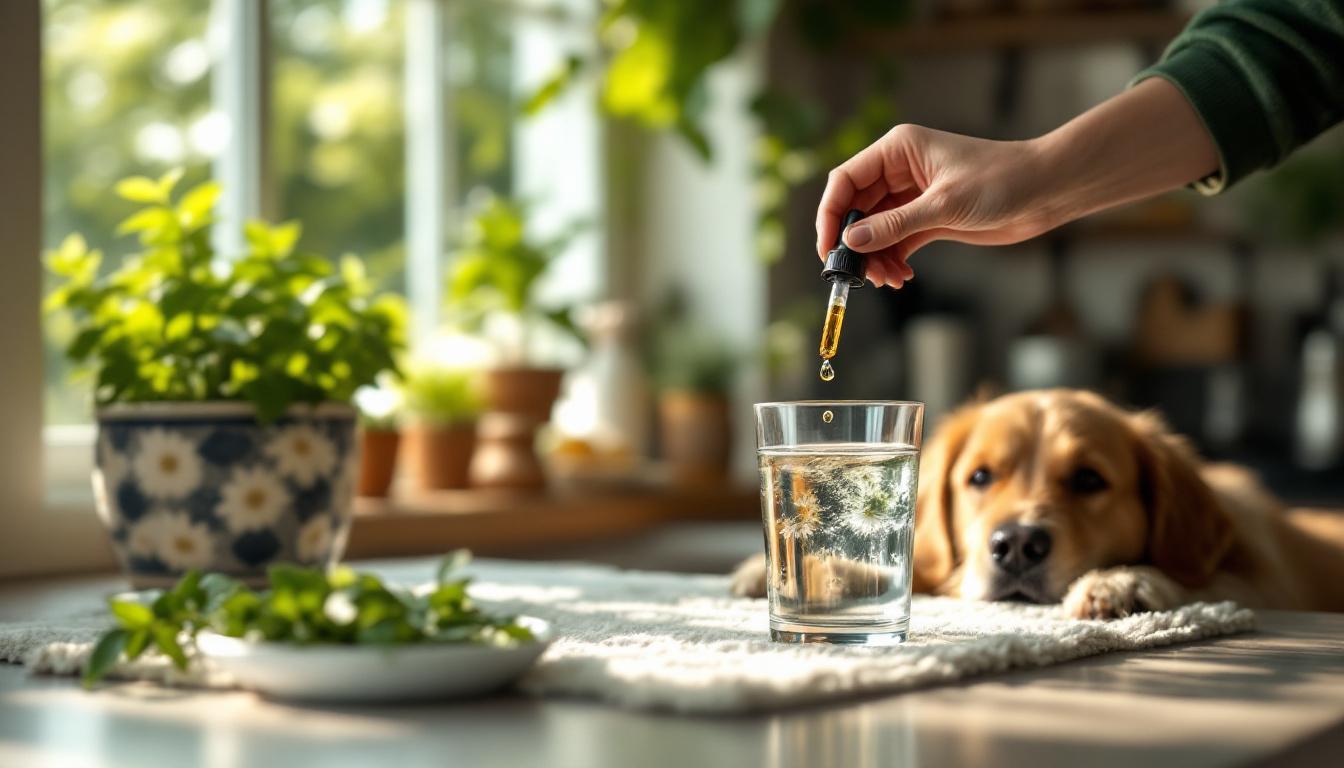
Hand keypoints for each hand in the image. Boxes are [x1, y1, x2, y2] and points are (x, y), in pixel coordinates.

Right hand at [817, 79, 1218, 288]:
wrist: (1046, 191)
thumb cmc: (1002, 181)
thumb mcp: (944, 205)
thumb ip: (894, 225)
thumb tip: (851, 242)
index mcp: (898, 150)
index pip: (846, 180)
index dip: (830, 214)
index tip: (828, 247)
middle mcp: (900, 170)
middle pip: (855, 208)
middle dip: (853, 243)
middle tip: (856, 274)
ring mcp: (912, 195)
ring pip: (874, 229)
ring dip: (874, 257)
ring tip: (887, 280)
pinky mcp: (928, 217)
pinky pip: (895, 241)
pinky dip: (892, 260)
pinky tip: (901, 276)